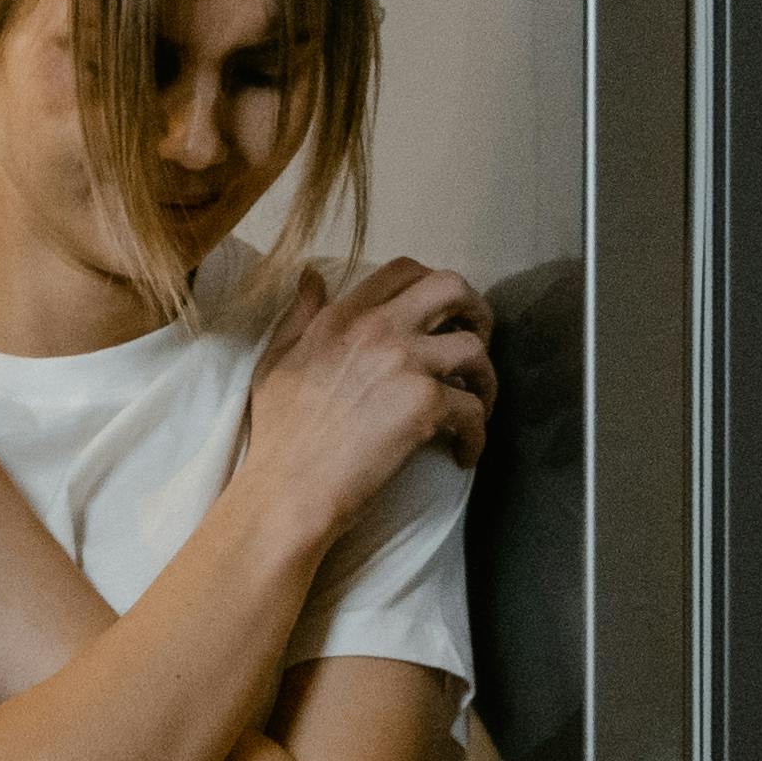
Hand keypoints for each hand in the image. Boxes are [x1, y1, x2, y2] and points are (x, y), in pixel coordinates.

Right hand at [240, 257, 493, 527]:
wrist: (288, 489)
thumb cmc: (278, 434)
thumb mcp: (276, 361)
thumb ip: (300, 315)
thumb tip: (312, 277)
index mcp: (342, 318)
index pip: (402, 271)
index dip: (430, 286)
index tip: (437, 315)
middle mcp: (377, 330)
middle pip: (451, 287)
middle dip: (475, 310)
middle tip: (475, 340)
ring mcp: (404, 364)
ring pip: (475, 348)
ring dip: (485, 377)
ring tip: (476, 402)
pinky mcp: (425, 405)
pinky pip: (475, 410)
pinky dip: (477, 435)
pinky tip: (463, 453)